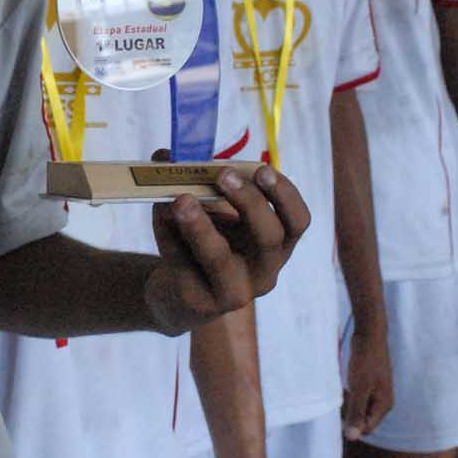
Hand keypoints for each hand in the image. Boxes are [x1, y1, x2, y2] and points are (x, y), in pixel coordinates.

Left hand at [145, 160, 309, 335]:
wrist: (181, 296)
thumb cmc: (208, 243)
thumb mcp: (215, 213)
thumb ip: (198, 182)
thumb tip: (167, 156)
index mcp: (277, 245)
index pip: (298, 222)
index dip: (285, 196)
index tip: (263, 169)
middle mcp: (264, 272)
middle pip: (269, 238)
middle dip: (248, 202)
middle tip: (222, 174)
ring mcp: (233, 292)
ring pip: (220, 259)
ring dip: (200, 225)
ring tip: (180, 200)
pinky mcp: (198, 301)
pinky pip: (182, 265)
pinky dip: (167, 236)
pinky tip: (159, 215)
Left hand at [341, 322, 393, 437]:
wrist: (369, 334)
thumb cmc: (365, 360)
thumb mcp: (359, 388)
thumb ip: (356, 412)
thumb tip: (352, 437)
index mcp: (384, 405)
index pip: (366, 428)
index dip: (352, 424)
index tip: (339, 412)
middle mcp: (382, 401)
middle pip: (363, 419)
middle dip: (350, 413)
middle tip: (341, 397)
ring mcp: (376, 392)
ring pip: (359, 407)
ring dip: (348, 402)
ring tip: (343, 388)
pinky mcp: (370, 384)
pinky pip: (358, 396)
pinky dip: (350, 393)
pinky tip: (344, 383)